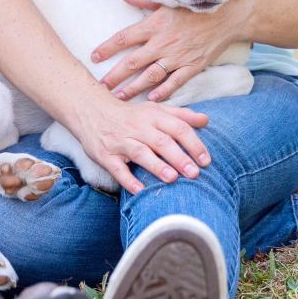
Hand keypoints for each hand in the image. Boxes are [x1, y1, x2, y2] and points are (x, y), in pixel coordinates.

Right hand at [73, 93, 210, 194]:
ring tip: (172, 178)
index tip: (205, 160)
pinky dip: (128, 179)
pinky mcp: (106, 155)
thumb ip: (181, 115)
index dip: (193, 143)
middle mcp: (137, 127)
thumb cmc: (130, 114)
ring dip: (156, 165)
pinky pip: (117, 168)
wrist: (91, 111)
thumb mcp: (155, 109)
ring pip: (140, 152)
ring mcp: (120, 141)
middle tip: (194, 173)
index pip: (177, 127)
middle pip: (161, 141)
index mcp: (153, 116)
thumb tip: (206, 120)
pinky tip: (139, 190)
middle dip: (178, 157)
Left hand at [92, 0, 246, 101]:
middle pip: (132, 62)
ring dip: (133, 88)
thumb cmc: (194, 6)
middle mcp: (163, 42)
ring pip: (150, 76)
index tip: (93, 57)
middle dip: (114, 76)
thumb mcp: (166, 0)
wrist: (227, 15)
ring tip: (119, 97)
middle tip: (101, 87)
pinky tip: (152, 99)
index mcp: (154, 24)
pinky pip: (175, 82)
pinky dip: (163, 92)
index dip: (106, 48)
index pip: (123, 38)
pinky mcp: (193, 66)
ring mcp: (178, 56)